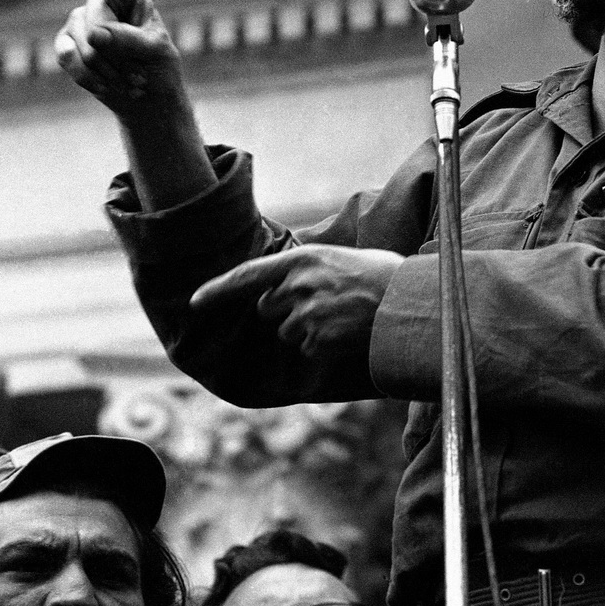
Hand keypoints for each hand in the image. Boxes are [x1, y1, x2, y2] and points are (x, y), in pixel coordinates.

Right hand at [55, 0, 183, 115]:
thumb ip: (129, 41)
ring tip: (128, 81)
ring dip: (107, 69)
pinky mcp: (67, 45)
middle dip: (117, 51)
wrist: (146, 100)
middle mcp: (101, 4)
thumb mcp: (156, 52)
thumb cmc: (158, 68)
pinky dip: (87, 76)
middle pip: (94, 18)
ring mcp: (80, 23)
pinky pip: (67, 57)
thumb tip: (93, 35)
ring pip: (80, 42)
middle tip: (138, 70)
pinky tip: (105, 86)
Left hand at [190, 246, 404, 358]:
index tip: (193, 303)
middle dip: (285, 310)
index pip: (248, 274)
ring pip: (286, 330)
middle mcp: (299, 284)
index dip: (217, 289)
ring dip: (307, 329)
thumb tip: (283, 284)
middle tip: (325, 303)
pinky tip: (347, 332)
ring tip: (342, 317)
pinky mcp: (317, 339)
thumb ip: (308, 269)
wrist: (411, 301)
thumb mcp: (341, 258)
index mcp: (303, 259)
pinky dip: (323, 345)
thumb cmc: (384, 275)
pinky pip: (306, 347)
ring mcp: (307, 313)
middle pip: (268, 307)